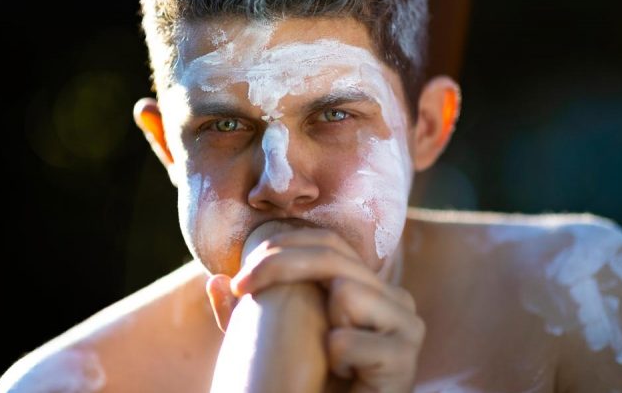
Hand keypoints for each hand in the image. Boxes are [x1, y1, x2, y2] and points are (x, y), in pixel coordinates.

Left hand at [206, 228, 424, 392]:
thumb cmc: (309, 385)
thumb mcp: (272, 344)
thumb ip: (245, 315)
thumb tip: (214, 280)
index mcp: (371, 287)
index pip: (329, 243)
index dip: (282, 247)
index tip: (239, 278)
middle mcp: (395, 298)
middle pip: (334, 257)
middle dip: (280, 266)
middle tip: (244, 287)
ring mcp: (407, 326)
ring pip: (347, 291)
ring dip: (324, 326)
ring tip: (329, 357)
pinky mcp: (405, 359)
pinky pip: (349, 341)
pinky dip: (336, 360)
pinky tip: (345, 378)